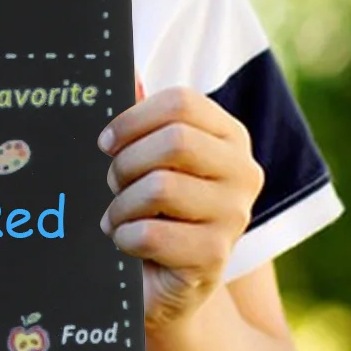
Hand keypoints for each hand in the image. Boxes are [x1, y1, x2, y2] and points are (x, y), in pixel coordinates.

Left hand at [97, 87, 264, 332]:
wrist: (165, 284)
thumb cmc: (152, 209)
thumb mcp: (148, 158)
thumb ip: (140, 116)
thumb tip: (123, 66)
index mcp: (229, 136)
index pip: (181, 102)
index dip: (132, 118)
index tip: (106, 143)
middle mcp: (244, 171)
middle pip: (174, 141)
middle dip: (126, 163)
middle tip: (112, 184)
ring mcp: (235, 216)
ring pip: (160, 187)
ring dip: (121, 205)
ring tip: (119, 217)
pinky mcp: (216, 257)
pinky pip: (151, 235)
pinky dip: (125, 238)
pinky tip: (127, 243)